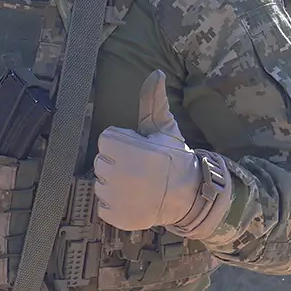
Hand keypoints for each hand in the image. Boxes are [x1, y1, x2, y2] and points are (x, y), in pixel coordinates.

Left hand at [93, 69, 230, 237]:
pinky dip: (116, 205)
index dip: (122, 143)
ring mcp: (118, 198)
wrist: (190, 196)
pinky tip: (135, 200)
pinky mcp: (117, 217)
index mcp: (128, 149)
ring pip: (100, 184)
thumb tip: (156, 73)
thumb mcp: (165, 128)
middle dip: (117, 163)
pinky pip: (104, 206)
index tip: (138, 149)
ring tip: (138, 185)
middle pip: (101, 162)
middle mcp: (120, 174)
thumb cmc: (175, 159)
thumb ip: (153, 101)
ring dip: (115, 184)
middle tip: (139, 168)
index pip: (106, 140)